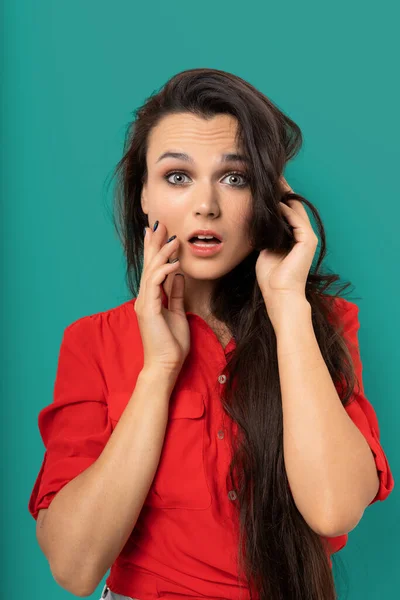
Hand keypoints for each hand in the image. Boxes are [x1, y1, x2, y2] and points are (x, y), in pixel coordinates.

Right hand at [134, 221, 190, 374]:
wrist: (166, 365)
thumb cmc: (171, 344)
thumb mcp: (178, 313)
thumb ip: (176, 294)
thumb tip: (178, 276)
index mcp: (150, 298)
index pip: (152, 269)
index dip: (155, 249)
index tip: (160, 232)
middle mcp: (144, 298)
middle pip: (148, 264)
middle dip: (154, 243)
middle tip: (159, 223)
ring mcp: (145, 303)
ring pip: (152, 270)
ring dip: (163, 253)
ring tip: (173, 238)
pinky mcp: (149, 309)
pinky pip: (155, 284)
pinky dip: (165, 271)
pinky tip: (175, 263)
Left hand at [255, 176, 317, 308]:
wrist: (279, 295)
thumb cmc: (270, 278)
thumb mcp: (264, 250)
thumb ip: (264, 235)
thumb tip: (255, 222)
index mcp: (294, 237)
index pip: (287, 211)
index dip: (276, 197)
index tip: (264, 185)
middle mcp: (303, 235)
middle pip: (293, 205)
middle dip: (281, 191)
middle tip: (269, 176)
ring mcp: (307, 237)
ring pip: (296, 209)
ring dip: (284, 195)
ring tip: (272, 182)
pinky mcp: (308, 241)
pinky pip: (296, 219)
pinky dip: (286, 210)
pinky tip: (275, 202)